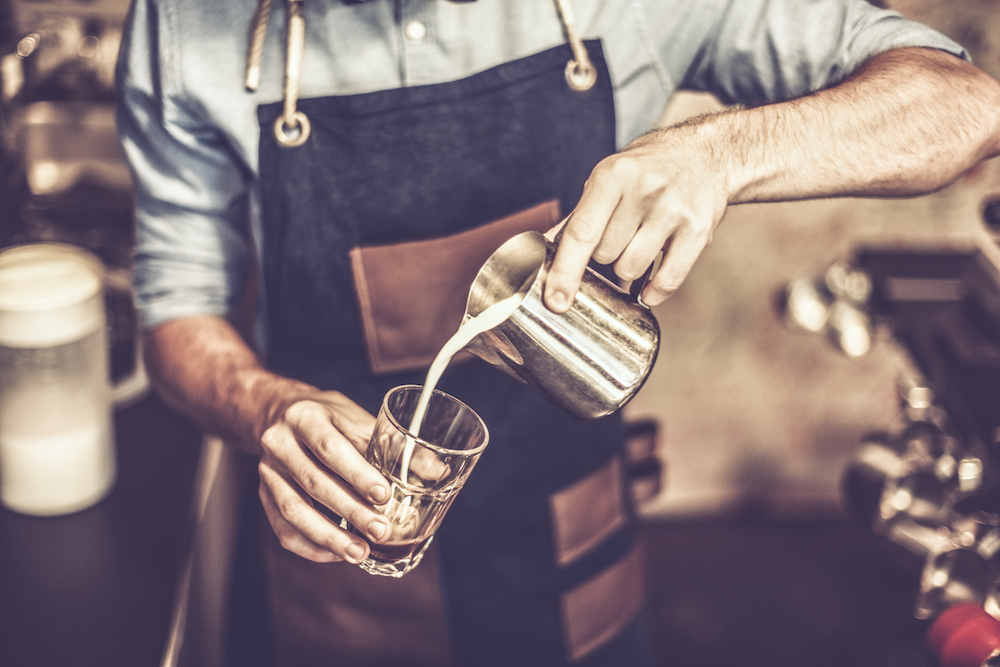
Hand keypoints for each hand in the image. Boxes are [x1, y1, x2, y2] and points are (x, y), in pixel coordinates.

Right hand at [258, 391, 391, 563]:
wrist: (280, 413)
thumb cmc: (329, 418)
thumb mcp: (358, 418)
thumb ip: (394, 445)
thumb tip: (439, 472)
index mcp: (306, 416)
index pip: (330, 449)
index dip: (357, 474)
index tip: (384, 495)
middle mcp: (279, 442)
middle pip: (314, 482)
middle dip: (350, 511)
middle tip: (381, 531)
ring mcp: (267, 471)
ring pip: (293, 510)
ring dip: (328, 536)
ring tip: (359, 553)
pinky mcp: (263, 494)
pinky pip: (282, 528)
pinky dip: (310, 545)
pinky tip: (336, 554)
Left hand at [543, 122, 730, 311]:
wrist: (708, 155)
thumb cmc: (648, 169)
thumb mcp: (609, 178)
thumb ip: (579, 216)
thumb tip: (543, 250)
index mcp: (613, 176)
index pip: (582, 233)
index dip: (565, 271)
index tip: (555, 301)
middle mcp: (645, 191)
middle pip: (605, 255)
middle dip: (604, 255)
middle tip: (619, 234)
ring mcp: (674, 211)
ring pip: (631, 270)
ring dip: (628, 268)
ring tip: (638, 243)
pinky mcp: (699, 231)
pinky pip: (666, 282)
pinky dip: (653, 291)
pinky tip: (650, 283)